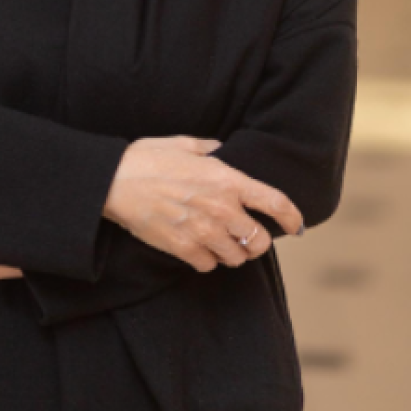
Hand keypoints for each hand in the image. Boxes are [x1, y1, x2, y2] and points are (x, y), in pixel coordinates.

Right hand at [102, 136, 303, 272]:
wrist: (114, 182)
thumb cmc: (149, 158)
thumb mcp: (187, 144)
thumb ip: (212, 150)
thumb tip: (222, 152)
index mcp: (228, 180)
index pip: (275, 202)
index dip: (292, 217)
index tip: (296, 226)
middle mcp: (221, 208)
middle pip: (259, 241)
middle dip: (258, 242)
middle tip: (249, 238)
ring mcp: (202, 231)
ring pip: (236, 257)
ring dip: (234, 253)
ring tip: (224, 244)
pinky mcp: (181, 248)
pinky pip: (208, 266)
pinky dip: (208, 261)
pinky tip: (201, 250)